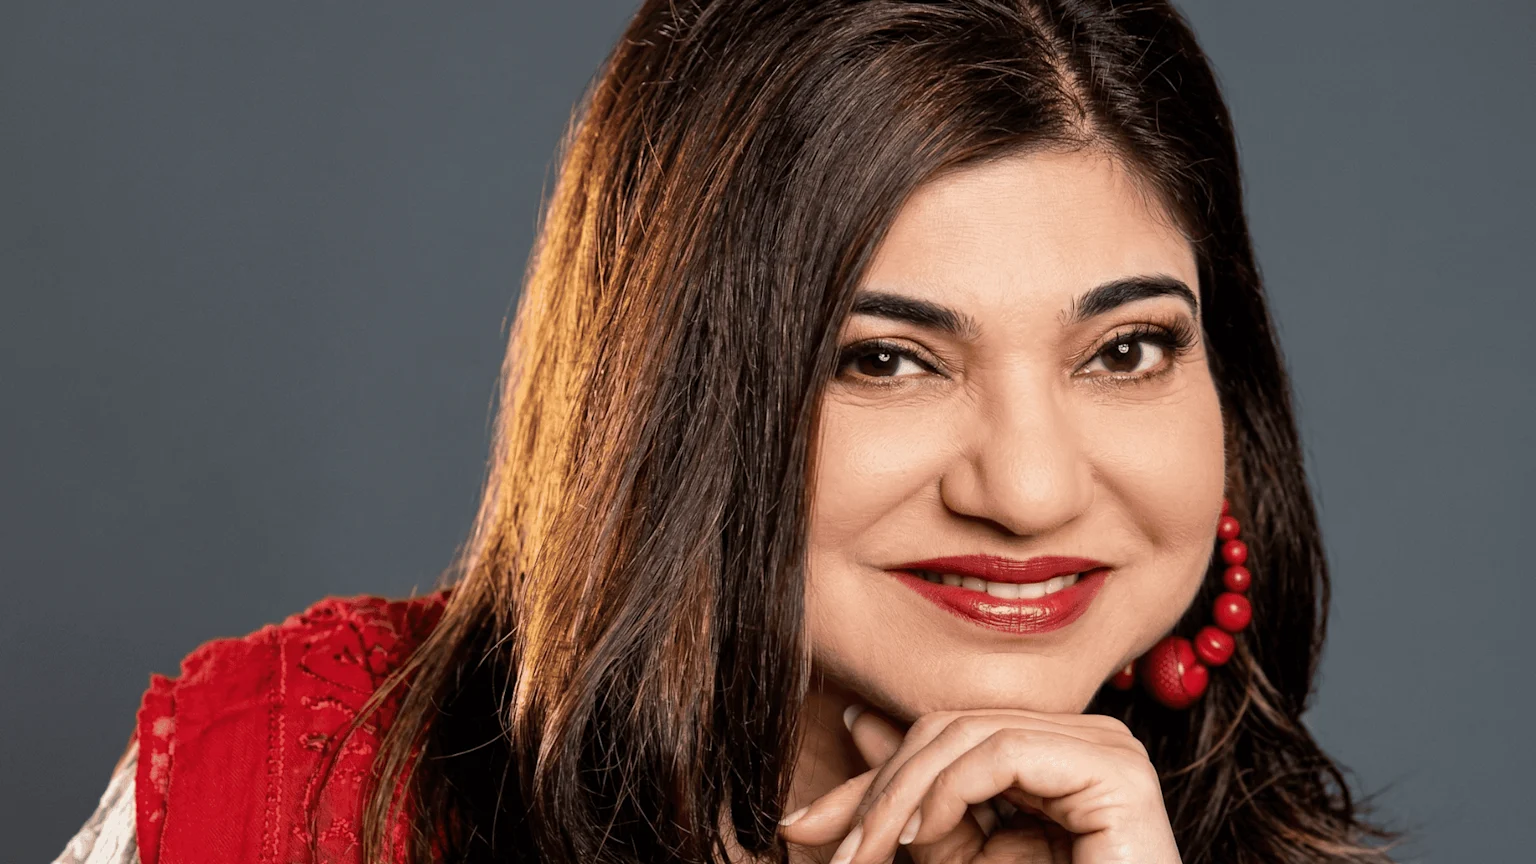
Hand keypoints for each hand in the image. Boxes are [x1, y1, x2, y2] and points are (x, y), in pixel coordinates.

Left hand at [778, 705, 1180, 863]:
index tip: (804, 825)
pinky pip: (1003, 753)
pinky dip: (945, 794)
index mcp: (1055, 750)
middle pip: (951, 727)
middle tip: (835, 853)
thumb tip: (857, 722)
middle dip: (878, 790)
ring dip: (899, 797)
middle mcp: (1086, 736)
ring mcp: (1106, 746)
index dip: (872, 779)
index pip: (944, 735)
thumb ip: (915, 799)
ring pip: (967, 735)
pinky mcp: (1114, 768)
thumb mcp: (957, 857)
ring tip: (867, 853)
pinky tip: (914, 838)